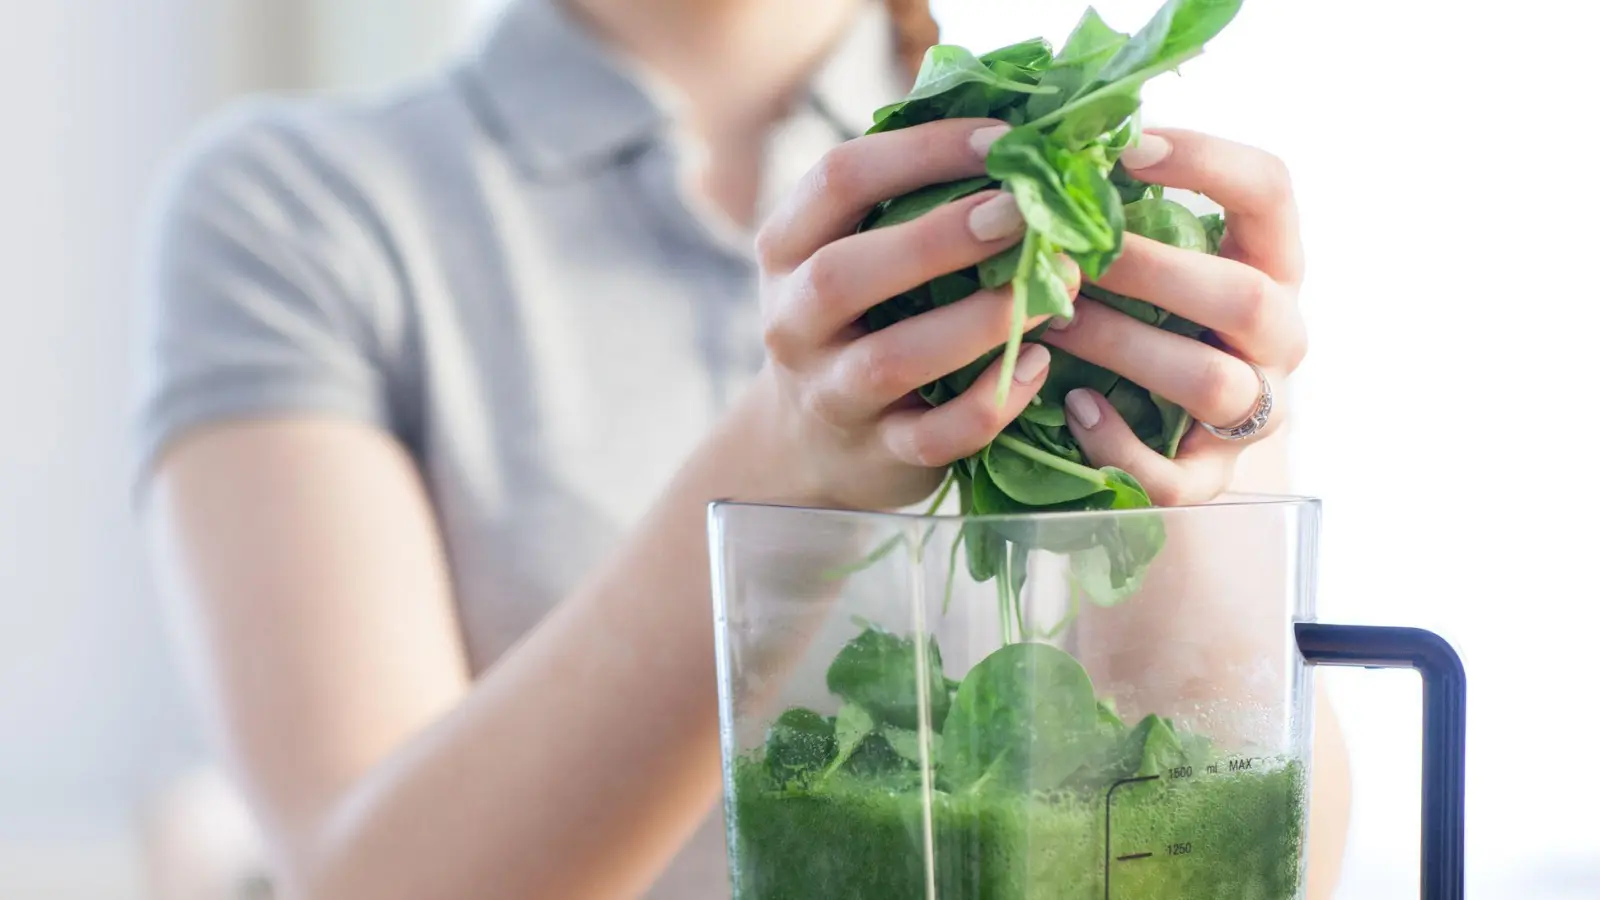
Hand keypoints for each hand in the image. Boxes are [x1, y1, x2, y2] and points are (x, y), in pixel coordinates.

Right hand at [749, 119, 1073, 510]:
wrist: (810, 444)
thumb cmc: (858, 319)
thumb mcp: (854, 250)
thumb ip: (908, 199)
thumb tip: (1026, 130)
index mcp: (786, 248)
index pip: (839, 178)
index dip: (923, 150)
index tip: (1004, 139)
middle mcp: (793, 321)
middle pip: (845, 273)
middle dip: (940, 237)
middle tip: (1024, 213)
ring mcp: (830, 394)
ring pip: (892, 361)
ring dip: (978, 323)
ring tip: (1052, 290)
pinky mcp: (877, 455)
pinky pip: (934, 436)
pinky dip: (991, 403)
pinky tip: (1036, 365)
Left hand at [1043, 127, 1308, 505]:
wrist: (1156, 426)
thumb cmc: (1141, 313)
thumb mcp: (1147, 255)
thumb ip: (1121, 212)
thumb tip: (1052, 147)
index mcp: (1270, 260)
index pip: (1270, 191)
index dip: (1206, 161)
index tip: (1126, 151)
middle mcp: (1278, 335)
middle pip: (1244, 299)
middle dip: (1151, 271)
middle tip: (1074, 254)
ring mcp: (1254, 412)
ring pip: (1210, 384)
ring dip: (1124, 348)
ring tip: (1058, 323)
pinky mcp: (1212, 478)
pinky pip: (1177, 476)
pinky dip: (1120, 444)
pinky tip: (1074, 406)